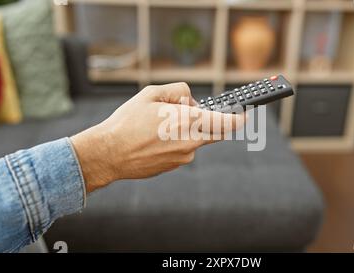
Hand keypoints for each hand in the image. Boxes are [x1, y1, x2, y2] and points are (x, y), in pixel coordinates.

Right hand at [70, 82, 244, 192]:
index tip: (244, 114)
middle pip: (215, 133)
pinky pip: (184, 151)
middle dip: (213, 122)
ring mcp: (183, 157)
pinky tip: (156, 139)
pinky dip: (177, 143)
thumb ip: (178, 91)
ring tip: (161, 126)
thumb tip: (192, 101)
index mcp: (189, 122)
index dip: (239, 118)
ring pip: (197, 141)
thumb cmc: (127, 122)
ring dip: (189, 132)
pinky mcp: (174, 166)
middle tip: (197, 114)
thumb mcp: (151, 94)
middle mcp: (191, 142)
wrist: (109, 154)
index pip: (227, 123)